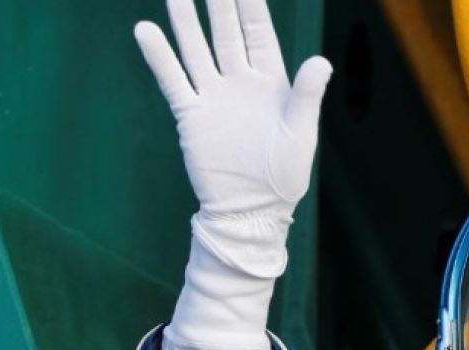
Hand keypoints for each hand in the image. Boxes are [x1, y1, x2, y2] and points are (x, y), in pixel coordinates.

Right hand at [135, 0, 331, 222]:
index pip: (258, 34)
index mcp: (272, 84)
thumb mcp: (300, 134)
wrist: (252, 210)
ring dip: (187, 21)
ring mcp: (214, 97)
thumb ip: (306, 96)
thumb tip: (321, 61)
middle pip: (226, 33)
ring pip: (197, 49)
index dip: (250, 5)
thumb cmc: (284, 176)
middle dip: (218, 3)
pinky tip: (147, 30)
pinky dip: (160, 57)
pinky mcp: (192, 116)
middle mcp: (240, 83)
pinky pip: (174, 80)